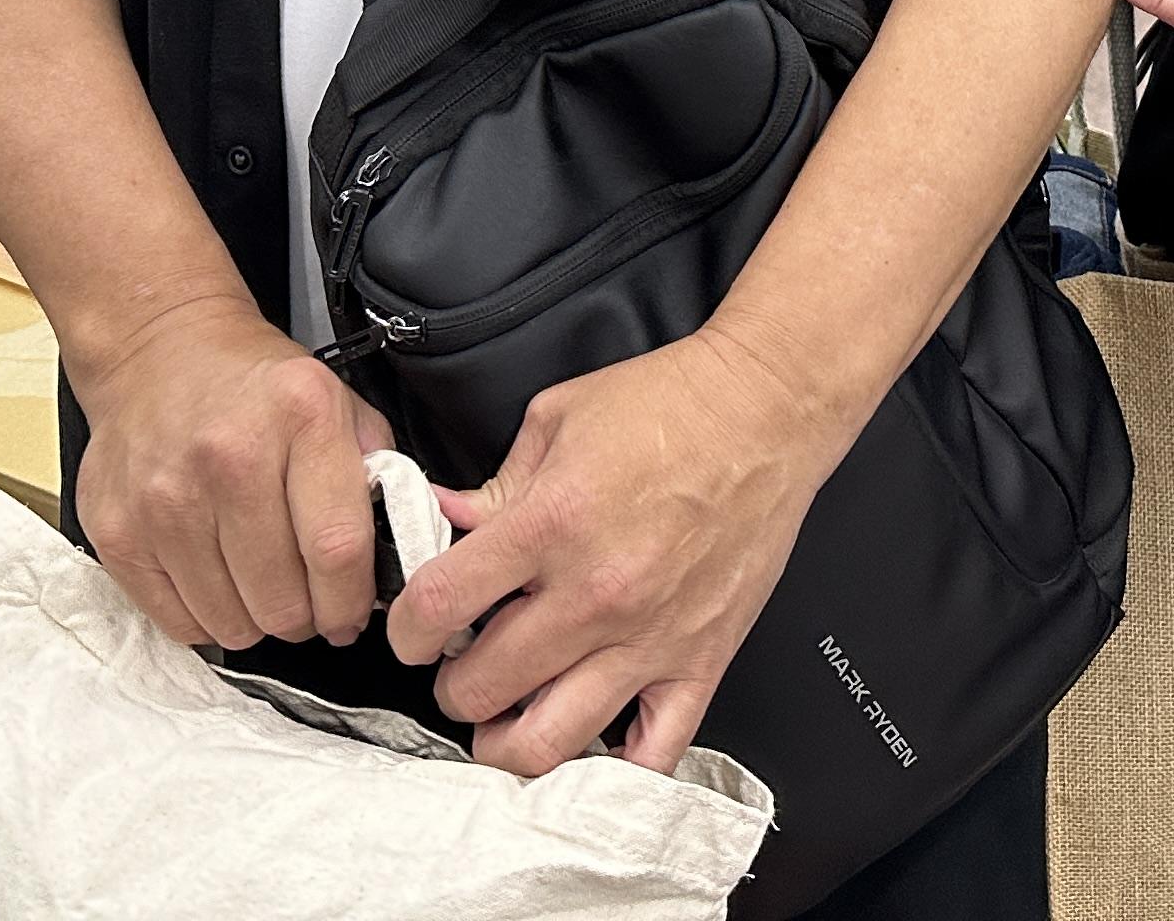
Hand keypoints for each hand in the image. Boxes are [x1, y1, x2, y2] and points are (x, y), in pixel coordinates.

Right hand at [71, 291, 392, 652]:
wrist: (158, 348)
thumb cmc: (256, 386)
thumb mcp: (337, 402)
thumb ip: (376, 474)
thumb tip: (395, 554)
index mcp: (301, 417)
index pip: (338, 548)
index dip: (351, 601)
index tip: (351, 615)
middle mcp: (229, 456)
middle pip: (283, 599)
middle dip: (307, 618)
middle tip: (306, 603)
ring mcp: (164, 497)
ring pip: (230, 621)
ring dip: (255, 621)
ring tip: (260, 587)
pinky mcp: (116, 531)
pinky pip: (176, 622)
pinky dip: (205, 618)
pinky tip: (217, 583)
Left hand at [389, 325, 848, 776]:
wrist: (766, 409)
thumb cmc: (671, 404)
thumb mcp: (556, 419)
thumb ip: (494, 485)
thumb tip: (444, 523)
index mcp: (552, 524)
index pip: (439, 608)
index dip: (407, 630)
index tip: (412, 631)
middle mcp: (597, 592)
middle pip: (483, 686)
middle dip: (453, 684)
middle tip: (460, 666)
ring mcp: (651, 638)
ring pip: (550, 740)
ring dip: (506, 739)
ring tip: (502, 716)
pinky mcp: (700, 661)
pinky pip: (651, 754)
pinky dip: (611, 768)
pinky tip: (586, 740)